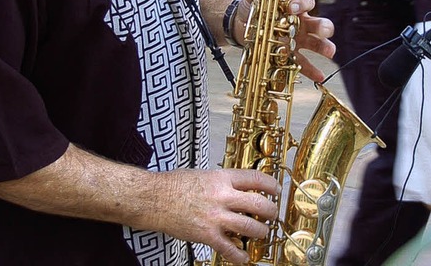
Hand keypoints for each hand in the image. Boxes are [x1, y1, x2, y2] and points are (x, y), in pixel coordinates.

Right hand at [153, 168, 279, 264]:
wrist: (154, 198)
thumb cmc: (175, 185)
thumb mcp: (205, 174)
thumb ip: (223, 182)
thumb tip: (239, 189)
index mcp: (222, 178)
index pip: (255, 179)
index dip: (271, 184)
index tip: (276, 189)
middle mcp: (222, 196)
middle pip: (259, 203)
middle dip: (270, 210)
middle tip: (272, 213)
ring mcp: (216, 217)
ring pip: (250, 226)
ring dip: (260, 231)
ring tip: (262, 232)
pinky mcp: (207, 235)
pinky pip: (229, 248)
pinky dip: (239, 255)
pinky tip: (243, 257)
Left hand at [235, 0, 333, 82]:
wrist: (243, 25)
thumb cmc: (254, 9)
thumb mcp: (252, 0)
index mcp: (293, 6)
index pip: (305, 1)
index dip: (301, 3)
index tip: (292, 8)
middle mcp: (300, 22)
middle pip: (317, 23)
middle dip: (323, 27)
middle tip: (324, 31)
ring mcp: (298, 40)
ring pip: (316, 43)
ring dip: (324, 47)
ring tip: (330, 52)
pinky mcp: (291, 54)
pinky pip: (304, 63)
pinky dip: (311, 70)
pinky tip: (320, 77)